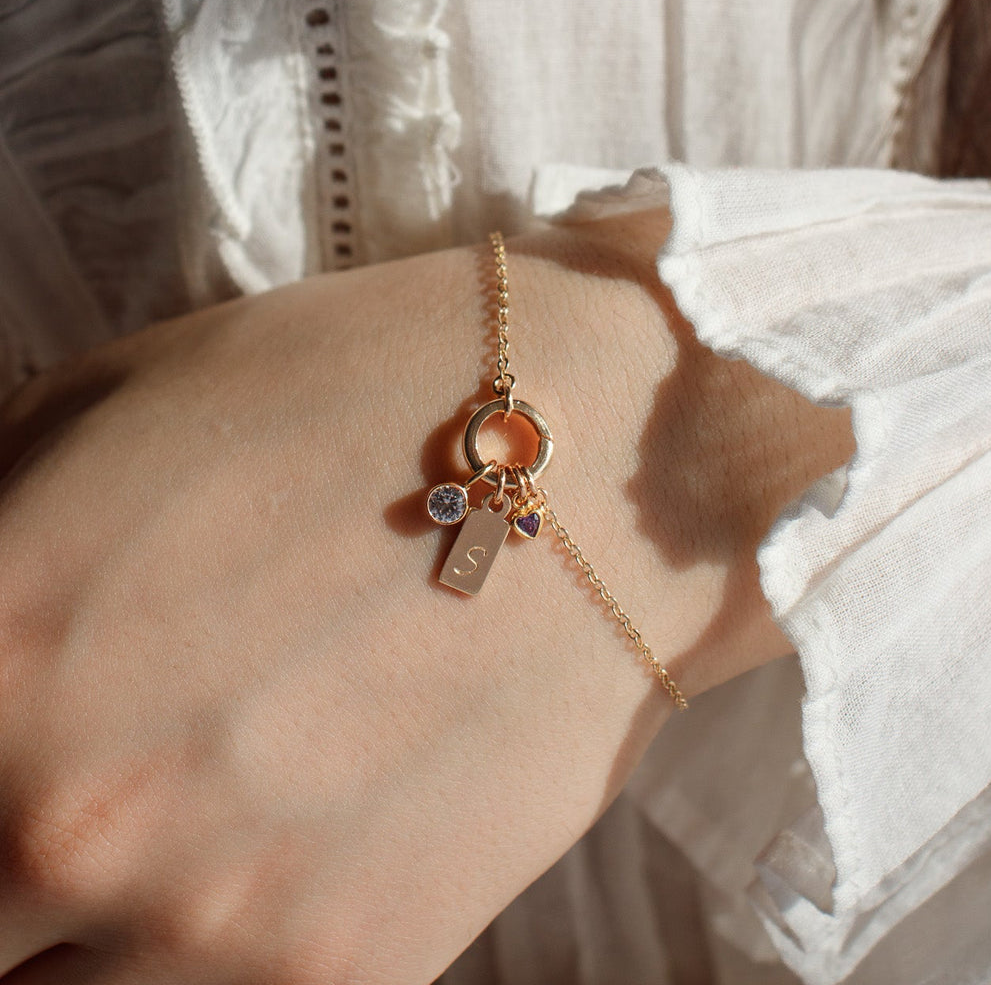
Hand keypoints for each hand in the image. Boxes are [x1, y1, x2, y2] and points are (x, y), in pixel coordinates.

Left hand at [0, 212, 851, 982]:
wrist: (598, 461)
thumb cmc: (351, 396)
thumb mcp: (97, 413)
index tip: (11, 750)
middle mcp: (72, 820)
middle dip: (13, 855)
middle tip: (90, 779)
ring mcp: (218, 926)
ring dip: (94, 922)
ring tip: (188, 808)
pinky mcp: (355, 969)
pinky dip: (217, 936)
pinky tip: (284, 829)